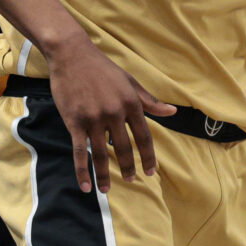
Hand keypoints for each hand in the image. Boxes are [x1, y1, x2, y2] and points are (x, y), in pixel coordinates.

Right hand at [47, 41, 176, 192]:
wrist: (72, 55)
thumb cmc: (103, 69)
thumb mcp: (130, 82)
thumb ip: (149, 101)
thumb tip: (173, 112)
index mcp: (131, 103)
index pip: (144, 136)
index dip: (149, 156)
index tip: (151, 172)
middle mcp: (115, 113)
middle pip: (125, 148)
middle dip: (129, 168)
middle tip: (131, 181)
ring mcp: (94, 118)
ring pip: (103, 154)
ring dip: (105, 175)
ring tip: (107, 190)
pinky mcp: (75, 122)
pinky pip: (80, 152)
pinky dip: (83, 171)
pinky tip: (86, 186)